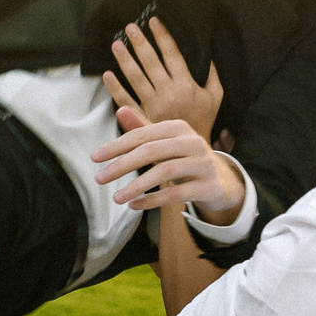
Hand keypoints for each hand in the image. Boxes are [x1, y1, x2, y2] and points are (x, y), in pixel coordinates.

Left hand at [92, 108, 246, 220]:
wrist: (221, 181)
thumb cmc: (185, 158)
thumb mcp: (165, 142)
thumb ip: (142, 129)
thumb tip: (120, 110)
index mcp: (179, 128)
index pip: (142, 135)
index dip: (117, 145)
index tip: (94, 157)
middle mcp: (192, 142)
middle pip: (152, 151)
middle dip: (122, 165)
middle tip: (100, 178)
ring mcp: (203, 163)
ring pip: (165, 172)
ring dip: (137, 186)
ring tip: (116, 198)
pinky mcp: (208, 186)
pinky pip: (177, 194)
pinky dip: (153, 200)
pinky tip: (135, 206)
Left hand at [104, 18, 223, 139]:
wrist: (192, 152)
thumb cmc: (203, 120)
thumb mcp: (215, 97)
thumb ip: (213, 75)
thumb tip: (208, 53)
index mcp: (186, 84)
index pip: (172, 54)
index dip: (162, 36)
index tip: (153, 21)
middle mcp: (168, 92)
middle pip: (151, 62)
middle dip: (140, 43)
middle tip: (130, 27)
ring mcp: (153, 104)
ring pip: (136, 78)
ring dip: (125, 60)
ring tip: (116, 44)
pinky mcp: (142, 116)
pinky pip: (126, 100)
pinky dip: (115, 87)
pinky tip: (108, 74)